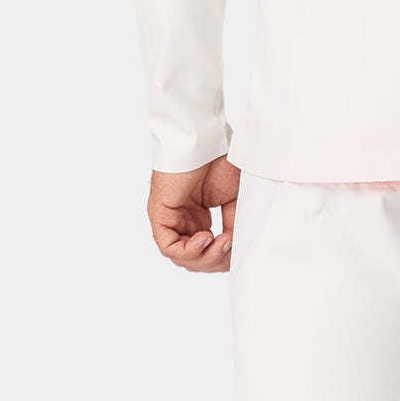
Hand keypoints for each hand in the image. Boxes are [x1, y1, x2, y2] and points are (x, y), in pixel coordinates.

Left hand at [149, 157, 240, 273]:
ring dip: (206, 257)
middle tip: (232, 246)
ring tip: (223, 241)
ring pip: (183, 258)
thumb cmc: (220, 160)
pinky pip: (169, 248)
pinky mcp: (159, 215)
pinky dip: (190, 250)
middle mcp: (183, 222)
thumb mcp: (234, 200)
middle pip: (196, 261)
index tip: (240, 247)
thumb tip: (237, 251)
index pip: (207, 254)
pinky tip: (207, 236)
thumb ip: (234, 226)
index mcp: (198, 219)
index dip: (224, 258)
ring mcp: (170, 220)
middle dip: (216, 261)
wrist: (206, 139)